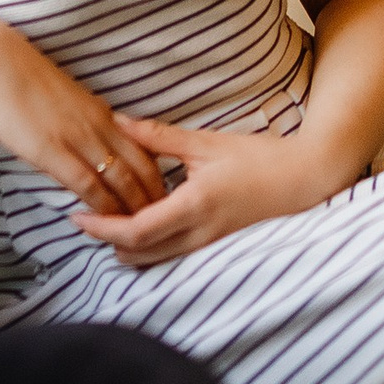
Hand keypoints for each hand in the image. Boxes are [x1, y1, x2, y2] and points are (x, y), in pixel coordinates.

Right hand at [0, 18, 167, 215]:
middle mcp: (99, 125)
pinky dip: (100, 208)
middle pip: (142, 168)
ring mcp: (78, 138)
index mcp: (102, 112)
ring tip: (140, 232)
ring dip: (133, 209)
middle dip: (155, 199)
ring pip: (122, 180)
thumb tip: (87, 143)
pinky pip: (88, 185)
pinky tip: (102, 224)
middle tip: (161, 224)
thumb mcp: (64, 100)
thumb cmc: (20, 77)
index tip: (162, 199)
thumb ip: (81, 122)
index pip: (145, 149)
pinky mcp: (53, 151)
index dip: (157, 177)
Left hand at [71, 113, 357, 266]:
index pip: (135, 231)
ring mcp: (210, 247)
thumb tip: (119, 122)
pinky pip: (173, 259)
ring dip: (128, 248)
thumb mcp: (207, 143)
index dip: (101, 228)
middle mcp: (200, 235)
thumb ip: (160, 137)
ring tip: (110, 222)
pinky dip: (151, 250)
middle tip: (88, 218)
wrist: (306, 180)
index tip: (77, 217)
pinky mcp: (217, 250)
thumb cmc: (260, 158)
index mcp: (195, 206)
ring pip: (155, 262)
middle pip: (138, 254)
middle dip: (108, 241)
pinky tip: (144, 228)